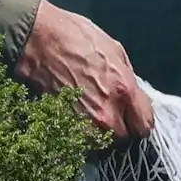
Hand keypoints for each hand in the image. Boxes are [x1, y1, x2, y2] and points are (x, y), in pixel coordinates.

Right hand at [18, 3, 152, 137]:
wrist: (36, 38)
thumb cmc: (75, 38)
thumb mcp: (116, 52)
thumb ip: (129, 81)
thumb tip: (134, 98)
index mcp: (124, 90)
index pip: (144, 127)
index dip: (139, 121)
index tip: (133, 116)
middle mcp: (105, 112)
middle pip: (124, 138)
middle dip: (120, 128)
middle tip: (111, 114)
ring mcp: (81, 122)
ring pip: (100, 143)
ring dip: (99, 133)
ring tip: (90, 115)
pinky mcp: (60, 124)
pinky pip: (77, 139)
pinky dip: (78, 132)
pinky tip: (74, 115)